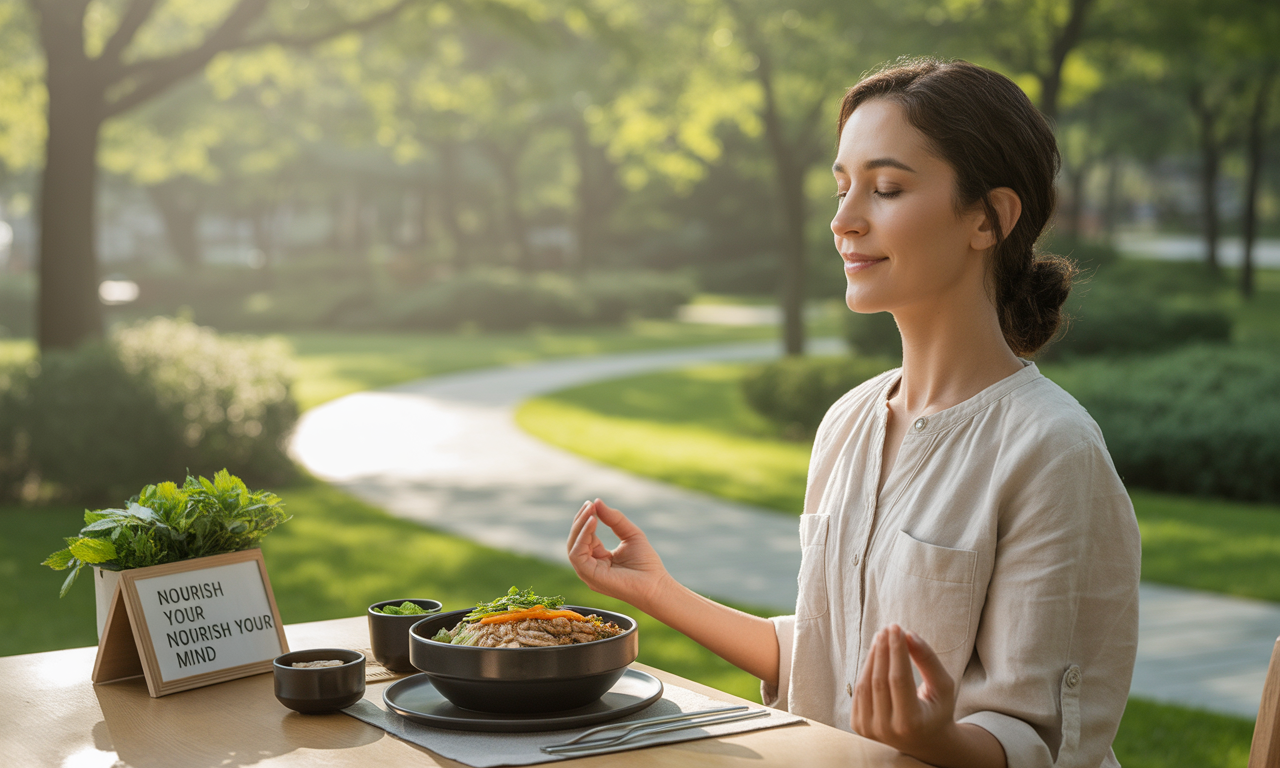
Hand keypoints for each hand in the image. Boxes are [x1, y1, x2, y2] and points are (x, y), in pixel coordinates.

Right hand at [566, 499, 669, 610]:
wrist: (656, 586)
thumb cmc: (646, 564)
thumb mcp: (631, 534)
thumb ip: (614, 519)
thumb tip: (597, 501)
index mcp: (599, 559)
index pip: (585, 537)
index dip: (586, 520)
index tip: (592, 504)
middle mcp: (591, 567)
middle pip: (575, 541)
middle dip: (580, 521)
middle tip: (589, 504)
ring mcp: (588, 573)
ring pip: (573, 547)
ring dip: (579, 527)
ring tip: (590, 512)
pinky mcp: (590, 576)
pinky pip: (577, 554)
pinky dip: (582, 537)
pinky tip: (593, 522)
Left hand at [852, 625, 958, 757]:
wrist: (925, 741)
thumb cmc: (937, 710)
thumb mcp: (943, 686)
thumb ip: (928, 660)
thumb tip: (909, 634)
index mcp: (911, 722)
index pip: (899, 679)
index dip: (897, 651)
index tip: (897, 628)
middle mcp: (887, 729)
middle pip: (880, 680)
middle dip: (883, 649)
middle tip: (888, 628)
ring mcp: (870, 730)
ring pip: (866, 684)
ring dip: (873, 657)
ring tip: (881, 637)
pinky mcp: (859, 726)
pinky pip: (859, 691)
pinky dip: (866, 670)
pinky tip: (876, 655)